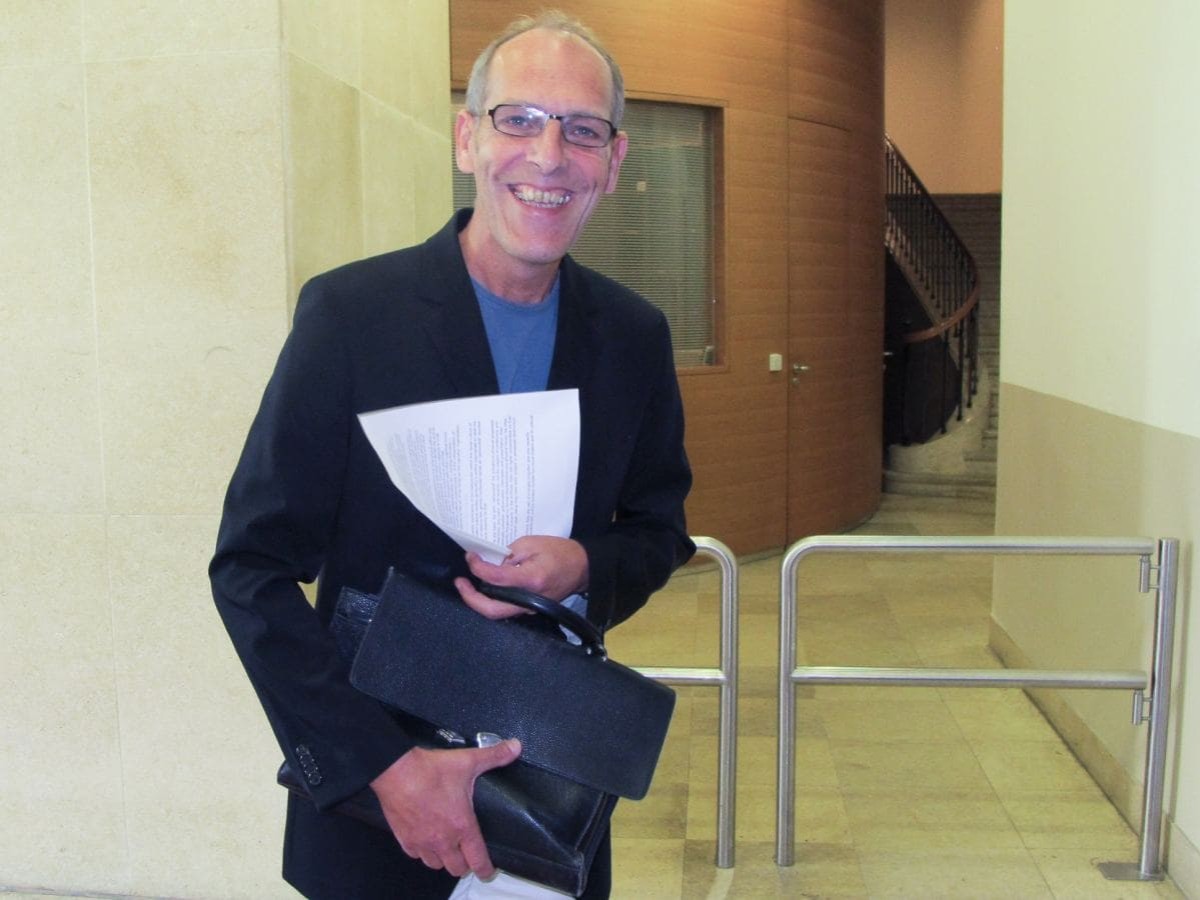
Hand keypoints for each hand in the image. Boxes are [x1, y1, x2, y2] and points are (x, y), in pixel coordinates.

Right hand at [369, 740, 520, 877]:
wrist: (396, 771)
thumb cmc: (430, 770)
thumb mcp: (468, 760)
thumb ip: (494, 755)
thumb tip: (515, 747)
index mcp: (462, 826)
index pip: (477, 859)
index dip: (485, 868)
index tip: (488, 871)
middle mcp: (443, 840)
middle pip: (456, 868)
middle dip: (464, 864)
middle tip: (467, 854)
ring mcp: (422, 842)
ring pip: (435, 864)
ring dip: (443, 859)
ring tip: (448, 849)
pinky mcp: (404, 838)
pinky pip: (415, 855)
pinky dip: (422, 852)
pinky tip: (425, 841)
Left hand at [456, 536, 588, 618]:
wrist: (582, 568)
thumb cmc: (559, 552)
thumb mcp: (531, 543)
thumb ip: (508, 555)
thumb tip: (490, 566)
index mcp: (531, 579)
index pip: (496, 579)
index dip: (478, 568)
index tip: (470, 557)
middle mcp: (529, 600)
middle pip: (492, 610)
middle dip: (470, 597)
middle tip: (460, 582)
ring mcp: (529, 609)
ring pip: (496, 613)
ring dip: (478, 601)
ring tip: (467, 585)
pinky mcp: (529, 609)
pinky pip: (505, 609)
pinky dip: (490, 601)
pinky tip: (483, 588)